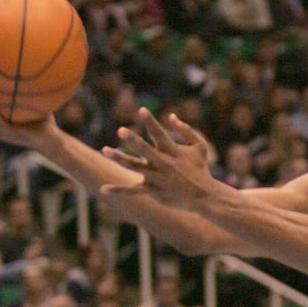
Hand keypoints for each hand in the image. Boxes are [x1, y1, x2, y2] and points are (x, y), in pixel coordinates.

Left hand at [100, 107, 215, 208]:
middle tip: (121, 130)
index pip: (159, 133)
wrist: (204, 196)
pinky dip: (118, 190)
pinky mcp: (153, 191)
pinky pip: (133, 191)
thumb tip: (171, 116)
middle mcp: (163, 163)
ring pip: (134, 167)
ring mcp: (157, 178)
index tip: (141, 109)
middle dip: (133, 140)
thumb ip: (186, 130)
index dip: (151, 121)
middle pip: (145, 150)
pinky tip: (103, 190)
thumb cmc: (200, 168)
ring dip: (119, 158)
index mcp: (172, 151)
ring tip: (105, 150)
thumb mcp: (199, 146)